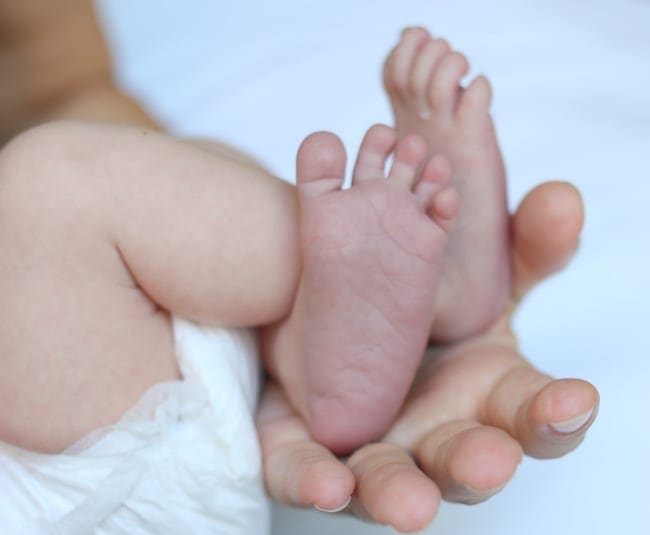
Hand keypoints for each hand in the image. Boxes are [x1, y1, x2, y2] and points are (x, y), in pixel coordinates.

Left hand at [256, 181, 598, 531]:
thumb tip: (562, 200)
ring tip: (408, 504)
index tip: (573, 402)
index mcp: (484, 392)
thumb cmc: (424, 299)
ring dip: (400, 492)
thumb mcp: (480, 266)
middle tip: (491, 460)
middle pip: (461, 461)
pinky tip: (327, 483)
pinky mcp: (304, 447)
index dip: (554, 413)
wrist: (331, 300)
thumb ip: (526, 242)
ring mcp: (369, 445)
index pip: (529, 412)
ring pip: (387, 481)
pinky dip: (315, 481)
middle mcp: (432, 429)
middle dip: (478, 464)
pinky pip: (306, 471)